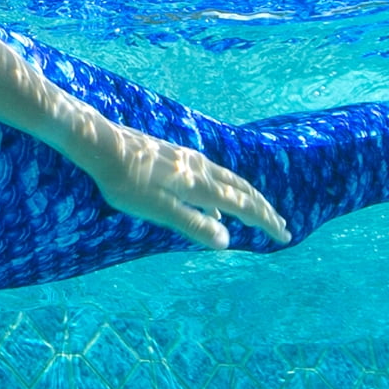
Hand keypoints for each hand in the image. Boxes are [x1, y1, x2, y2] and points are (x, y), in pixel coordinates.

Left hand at [79, 125, 290, 249]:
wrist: (104, 146)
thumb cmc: (128, 184)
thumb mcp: (160, 211)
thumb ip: (194, 226)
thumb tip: (227, 242)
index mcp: (201, 185)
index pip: (244, 206)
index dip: (266, 222)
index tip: (284, 237)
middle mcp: (202, 169)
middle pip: (243, 191)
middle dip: (264, 210)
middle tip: (282, 226)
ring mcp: (190, 160)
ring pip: (230, 181)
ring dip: (248, 199)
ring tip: (257, 213)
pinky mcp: (178, 157)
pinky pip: (214, 178)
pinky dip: (226, 193)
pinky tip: (214, 207)